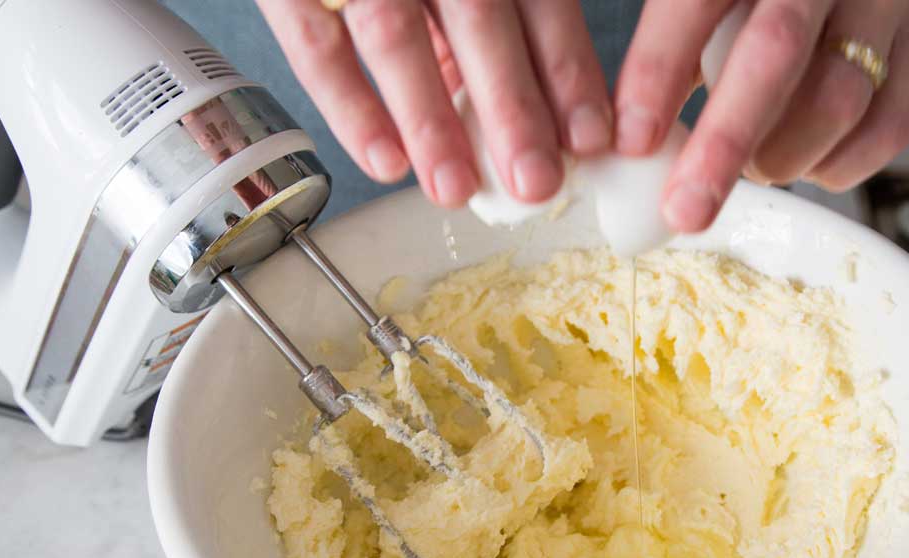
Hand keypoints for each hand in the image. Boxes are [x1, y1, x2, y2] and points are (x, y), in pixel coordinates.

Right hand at [255, 0, 612, 207]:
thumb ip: (493, 25)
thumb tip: (536, 117)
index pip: (540, 0)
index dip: (567, 70)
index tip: (591, 139)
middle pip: (478, 19)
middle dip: (512, 107)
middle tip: (535, 180)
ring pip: (395, 35)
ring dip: (430, 121)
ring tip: (456, 188)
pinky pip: (316, 45)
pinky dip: (351, 108)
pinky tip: (387, 162)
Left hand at [615, 0, 908, 231]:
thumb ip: (676, 38)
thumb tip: (632, 139)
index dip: (659, 70)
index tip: (631, 141)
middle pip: (775, 53)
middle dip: (723, 145)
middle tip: (685, 209)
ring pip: (838, 100)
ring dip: (780, 157)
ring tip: (752, 166)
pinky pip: (888, 127)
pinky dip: (837, 165)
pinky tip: (807, 160)